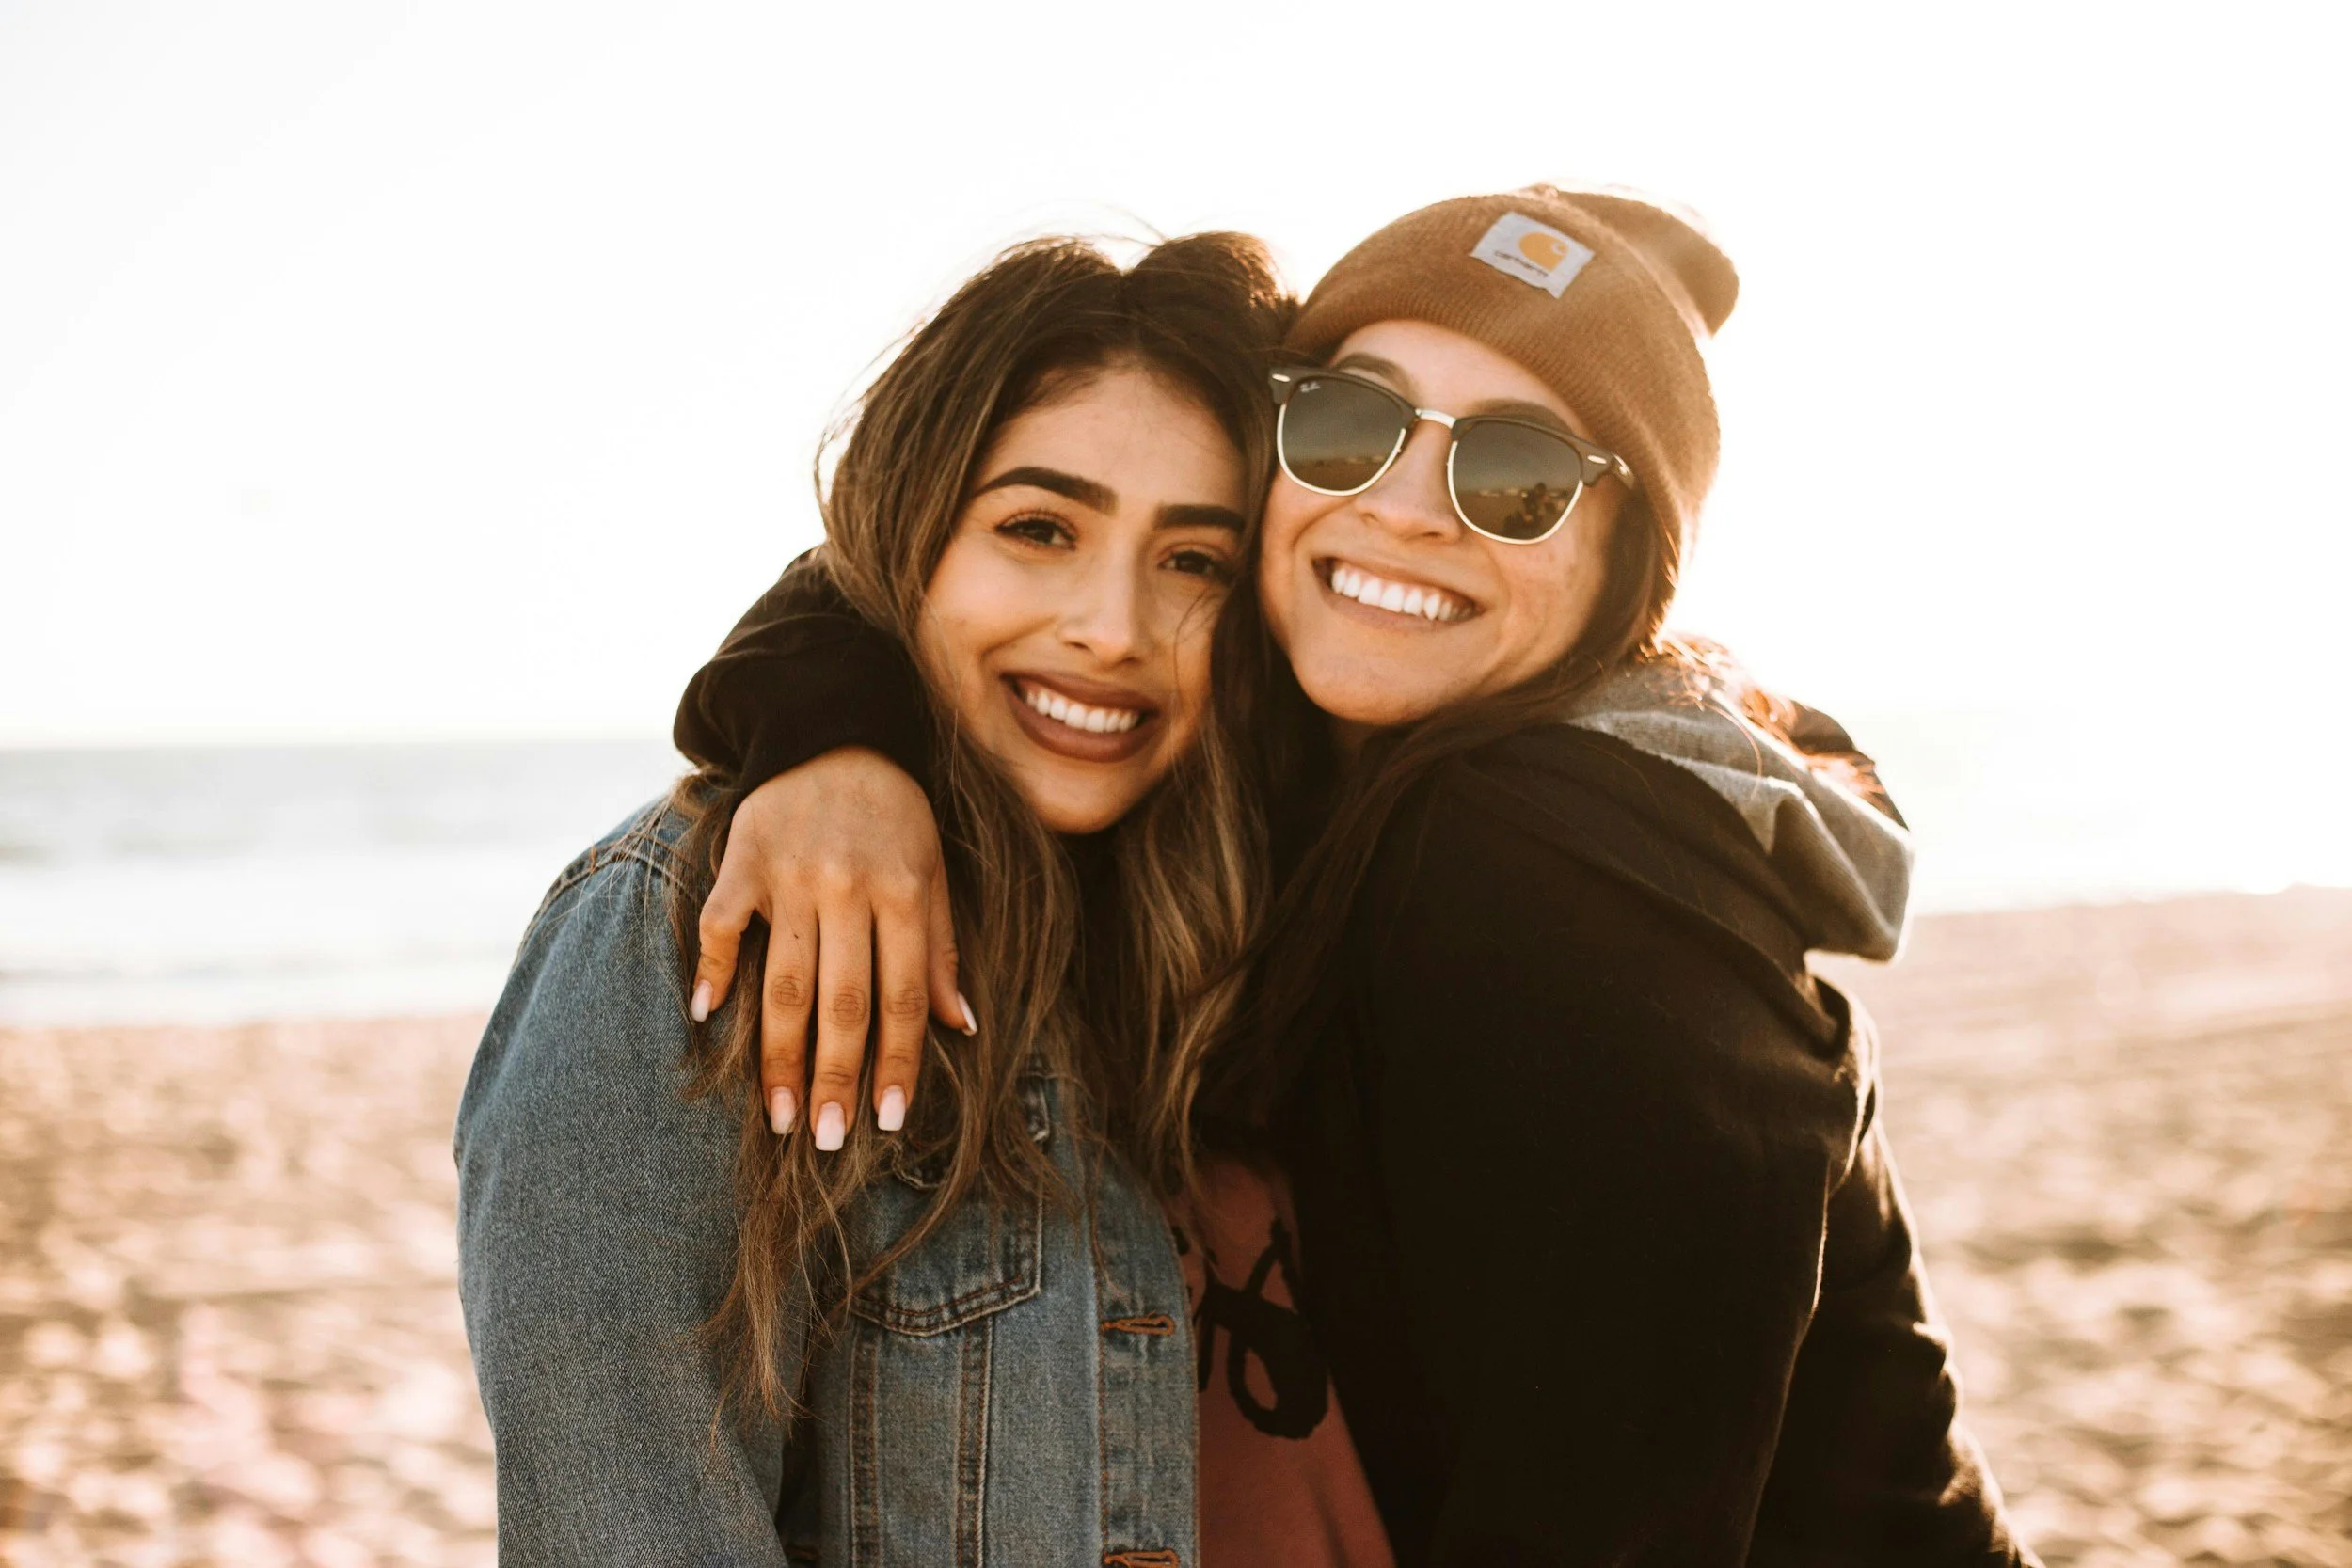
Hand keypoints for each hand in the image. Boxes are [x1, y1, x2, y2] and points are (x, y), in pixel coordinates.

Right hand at [690, 748, 972, 1149]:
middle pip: (841, 1001)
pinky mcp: (741, 860)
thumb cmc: (892, 814)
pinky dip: (710, 969)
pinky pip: (720, 924)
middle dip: (835, 1077)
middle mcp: (847, 888)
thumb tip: (960, 1027)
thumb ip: (940, 948)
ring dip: (778, 1054)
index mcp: (901, 892)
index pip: (902, 996)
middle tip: (827, 1140)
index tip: (888, 1120)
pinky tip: (707, 1018)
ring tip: (777, 1115)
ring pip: (782, 980)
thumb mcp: (932, 870)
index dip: (897, 1062)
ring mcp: (789, 875)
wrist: (831, 732)